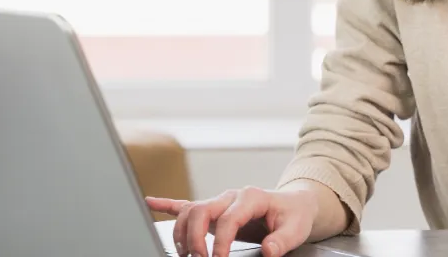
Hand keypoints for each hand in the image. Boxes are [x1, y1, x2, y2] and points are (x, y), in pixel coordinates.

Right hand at [146, 186, 318, 256]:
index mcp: (250, 197)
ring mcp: (219, 201)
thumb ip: (282, 240)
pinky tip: (151, 203)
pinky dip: (167, 204)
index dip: (220, 242)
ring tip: (187, 255)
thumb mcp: (296, 229)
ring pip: (189, 211)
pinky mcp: (214, 210)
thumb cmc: (294, 216)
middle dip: (194, 238)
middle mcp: (230, 197)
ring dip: (182, 233)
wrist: (293, 205)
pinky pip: (186, 204)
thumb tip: (269, 250)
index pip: (228, 219)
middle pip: (200, 210)